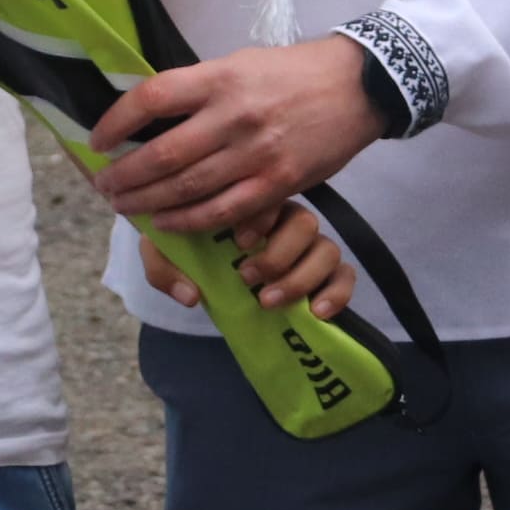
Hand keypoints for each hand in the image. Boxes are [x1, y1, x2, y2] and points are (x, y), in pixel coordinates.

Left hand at [85, 38, 388, 237]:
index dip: (116, 122)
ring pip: (188, 189)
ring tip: (123, 206)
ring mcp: (257, 154)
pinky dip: (189, 221)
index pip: (152, 98)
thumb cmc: (290, 72)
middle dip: (124, 175)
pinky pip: (223, 212)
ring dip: (147, 202)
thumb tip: (151, 116)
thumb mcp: (239, 64)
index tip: (97, 139)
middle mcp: (234, 116)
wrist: (355, 87)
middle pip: (163, 154)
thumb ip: (199, 91)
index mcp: (220, 78)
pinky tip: (166, 223)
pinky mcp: (278, 184)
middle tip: (103, 184)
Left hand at [138, 199, 355, 318]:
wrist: (208, 282)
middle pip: (305, 222)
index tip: (237, 242)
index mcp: (254, 205)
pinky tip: (316, 313)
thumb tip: (192, 296)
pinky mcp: (328, 275)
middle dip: (277, 254)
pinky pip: (345, 276)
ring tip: (266, 300)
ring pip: (327, 249)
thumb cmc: (191, 257)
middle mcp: (287, 221)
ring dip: (299, 278)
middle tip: (245, 277)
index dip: (260, 218)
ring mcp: (311, 247)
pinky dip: (337, 293)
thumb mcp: (166, 257)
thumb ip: (165, 269)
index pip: (271, 196)